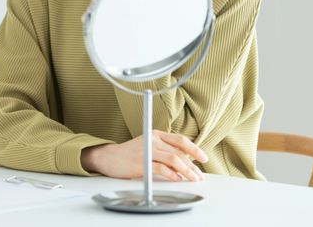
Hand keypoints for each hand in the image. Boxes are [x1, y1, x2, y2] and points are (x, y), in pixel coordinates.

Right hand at [81, 130, 207, 181]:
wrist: (108, 157)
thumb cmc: (129, 154)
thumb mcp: (148, 146)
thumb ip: (164, 150)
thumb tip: (184, 163)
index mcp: (156, 134)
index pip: (180, 140)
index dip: (195, 149)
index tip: (203, 158)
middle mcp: (152, 140)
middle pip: (179, 152)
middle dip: (192, 165)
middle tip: (199, 176)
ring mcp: (146, 150)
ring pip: (173, 159)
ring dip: (186, 171)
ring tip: (192, 179)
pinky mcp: (141, 162)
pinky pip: (161, 168)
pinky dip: (172, 174)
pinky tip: (177, 179)